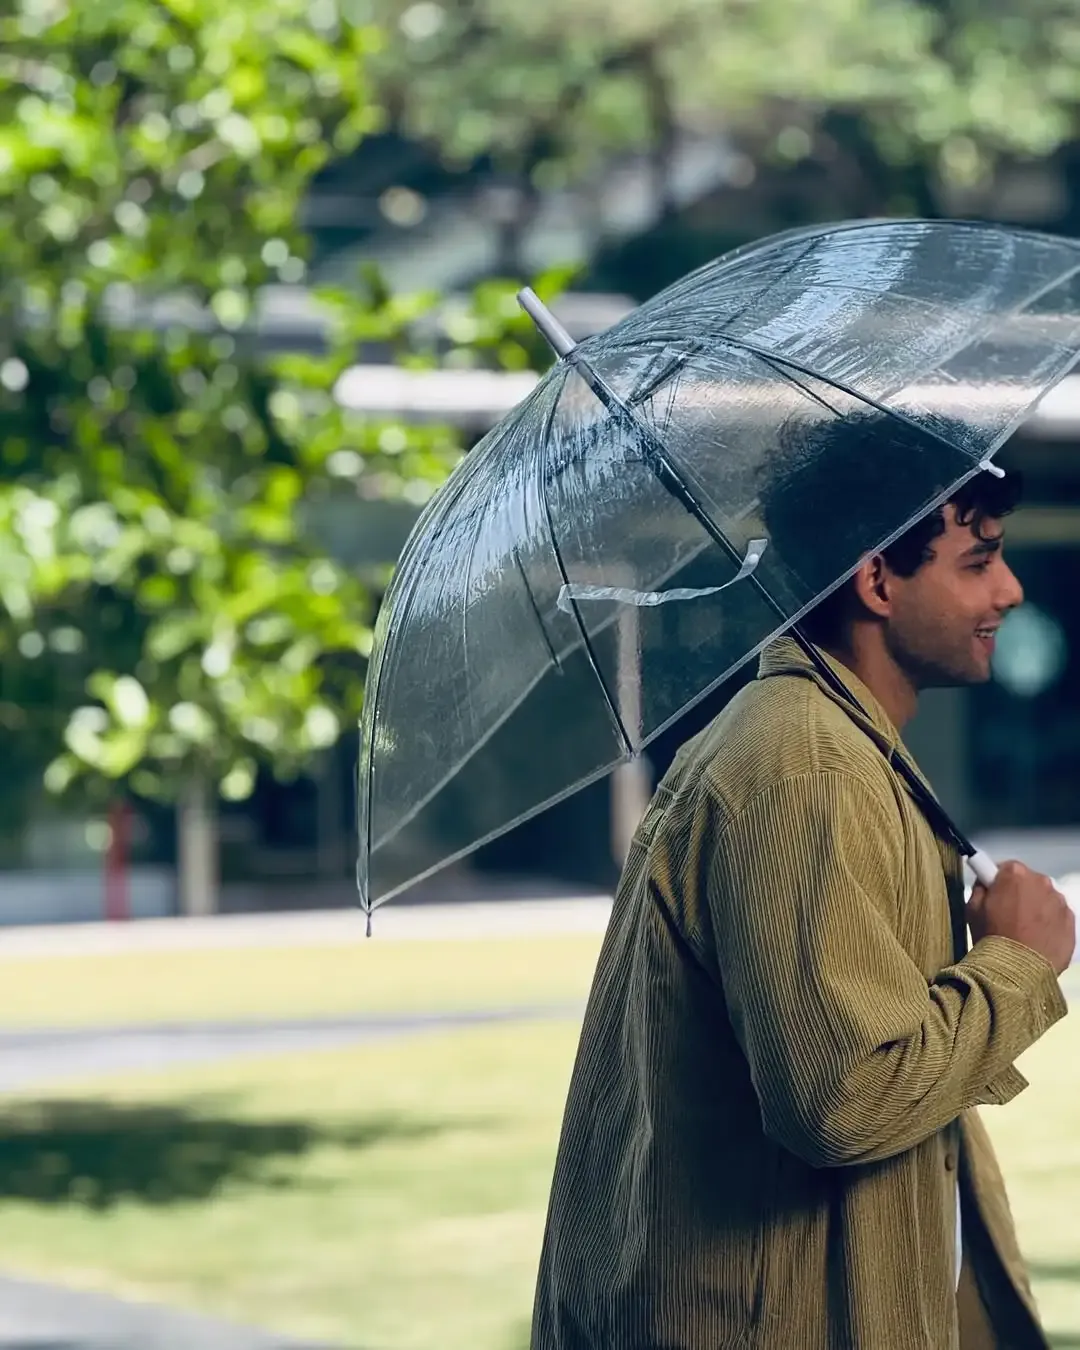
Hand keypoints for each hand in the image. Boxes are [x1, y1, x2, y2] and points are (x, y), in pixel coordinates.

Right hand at [967, 860, 1075, 975]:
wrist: (1017, 970)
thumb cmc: (991, 936)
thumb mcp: (972, 909)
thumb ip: (981, 889)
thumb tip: (987, 885)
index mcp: (1015, 873)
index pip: (1004, 867)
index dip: (997, 881)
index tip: (993, 894)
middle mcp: (1041, 881)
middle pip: (1028, 882)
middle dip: (1019, 894)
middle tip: (1007, 915)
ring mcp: (1059, 902)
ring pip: (1044, 899)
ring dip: (1036, 908)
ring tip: (1024, 931)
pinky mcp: (1072, 922)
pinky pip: (1057, 917)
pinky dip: (1049, 924)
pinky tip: (1037, 939)